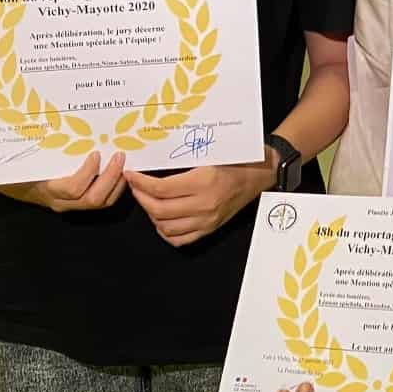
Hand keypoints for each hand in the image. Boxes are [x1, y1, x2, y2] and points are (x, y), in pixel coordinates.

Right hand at [0, 150, 126, 211]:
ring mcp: (70, 205)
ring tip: (124, 164)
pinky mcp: (78, 204)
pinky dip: (114, 187)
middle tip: (119, 156)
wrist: (13, 184)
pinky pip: (101, 200)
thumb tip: (59, 120)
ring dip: (116, 183)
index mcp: (46, 188)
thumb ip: (46, 146)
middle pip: (92, 199)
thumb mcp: (29, 156)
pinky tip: (119, 172)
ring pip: (100, 203)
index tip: (96, 153)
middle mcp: (60, 201)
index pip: (73, 188)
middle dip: (111, 177)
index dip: (88, 172)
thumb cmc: (20, 167)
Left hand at [124, 157, 272, 246]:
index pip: (160, 188)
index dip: (140, 182)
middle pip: (158, 209)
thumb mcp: (211, 152)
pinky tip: (162, 217)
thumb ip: (183, 158)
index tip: (131, 174)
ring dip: (151, 214)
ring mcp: (207, 220)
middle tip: (135, 186)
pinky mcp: (210, 228)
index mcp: (203, 182)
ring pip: (165, 226)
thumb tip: (153, 160)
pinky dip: (165, 231)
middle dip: (141, 197)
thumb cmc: (238, 159)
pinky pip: (180, 239)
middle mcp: (204, 204)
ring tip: (148, 200)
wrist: (261, 174)